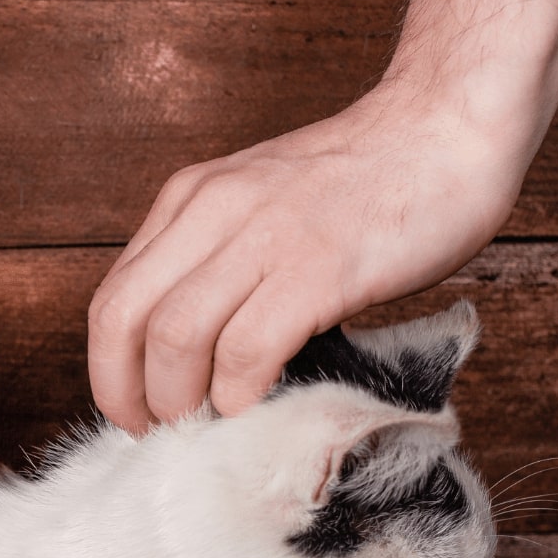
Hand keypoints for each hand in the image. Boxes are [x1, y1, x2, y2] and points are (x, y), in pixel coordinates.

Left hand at [87, 84, 528, 430]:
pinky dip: (237, 391)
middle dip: (128, 392)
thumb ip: (220, 259)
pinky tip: (253, 403)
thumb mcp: (261, 204)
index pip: (113, 298)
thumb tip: (190, 352)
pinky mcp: (318, 267)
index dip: (110, 370)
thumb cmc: (365, 180)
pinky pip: (246, 347)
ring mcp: (264, 237)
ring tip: (204, 424)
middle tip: (158, 430)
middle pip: (123, 320)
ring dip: (178, 399)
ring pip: (173, 336)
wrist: (447, 127)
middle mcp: (213, 210)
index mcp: (191, 198)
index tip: (136, 408)